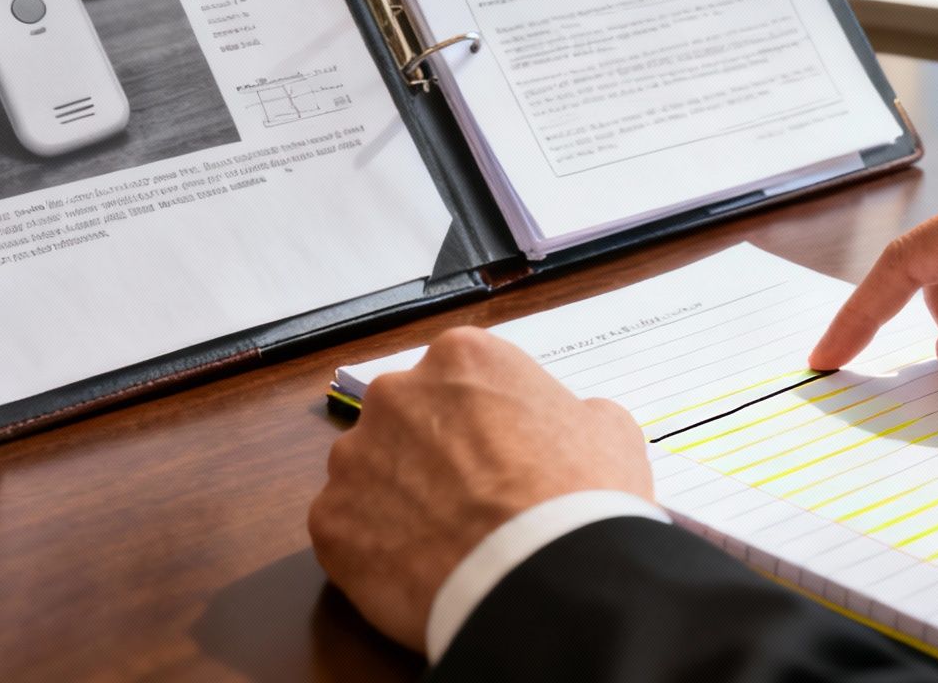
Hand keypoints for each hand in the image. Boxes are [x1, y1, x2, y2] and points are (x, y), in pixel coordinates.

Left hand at [308, 327, 652, 650]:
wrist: (546, 579)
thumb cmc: (581, 498)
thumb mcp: (607, 429)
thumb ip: (571, 413)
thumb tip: (564, 426)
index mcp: (462, 357)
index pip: (459, 378)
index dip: (483, 420)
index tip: (499, 452)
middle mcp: (396, 393)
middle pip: (406, 419)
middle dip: (431, 453)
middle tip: (471, 497)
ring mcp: (354, 458)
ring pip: (370, 474)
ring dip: (397, 499)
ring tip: (444, 540)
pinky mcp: (329, 522)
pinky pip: (347, 531)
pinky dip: (374, 550)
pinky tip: (417, 569)